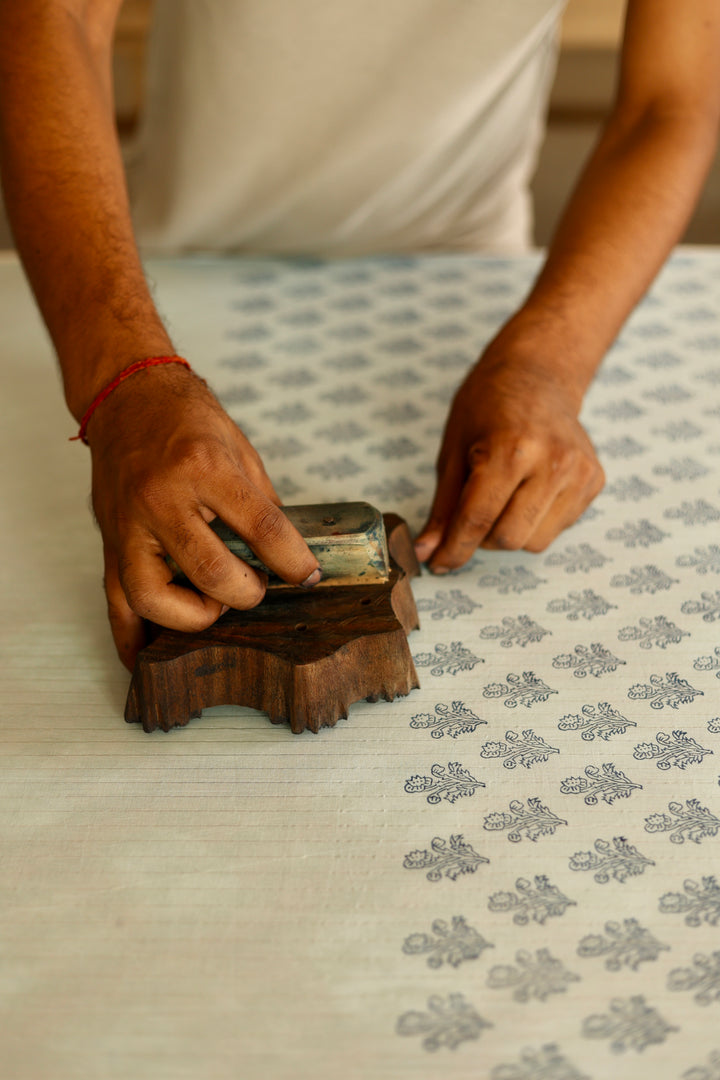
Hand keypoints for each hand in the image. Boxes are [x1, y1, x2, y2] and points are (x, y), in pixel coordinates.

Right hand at [87, 364, 320, 669]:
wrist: (126, 396)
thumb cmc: (185, 417)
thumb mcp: (239, 448)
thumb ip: (262, 504)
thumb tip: (289, 555)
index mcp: (203, 466)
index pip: (261, 527)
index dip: (293, 561)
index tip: (308, 576)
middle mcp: (161, 497)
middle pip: (208, 571)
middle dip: (245, 593)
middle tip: (257, 588)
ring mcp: (129, 523)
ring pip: (153, 597)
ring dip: (192, 616)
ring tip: (214, 606)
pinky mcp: (109, 541)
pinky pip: (114, 601)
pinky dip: (131, 637)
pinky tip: (149, 657)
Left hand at [415, 337, 604, 570]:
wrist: (538, 374)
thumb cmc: (488, 405)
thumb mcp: (453, 450)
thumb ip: (443, 507)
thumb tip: (428, 552)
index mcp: (510, 449)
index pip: (478, 519)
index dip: (454, 549)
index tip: (439, 564)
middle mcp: (552, 461)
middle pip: (508, 538)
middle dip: (481, 539)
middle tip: (472, 513)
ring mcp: (579, 472)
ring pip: (534, 542)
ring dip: (509, 533)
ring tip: (502, 497)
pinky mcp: (595, 481)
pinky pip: (557, 529)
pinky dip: (535, 522)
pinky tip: (529, 490)